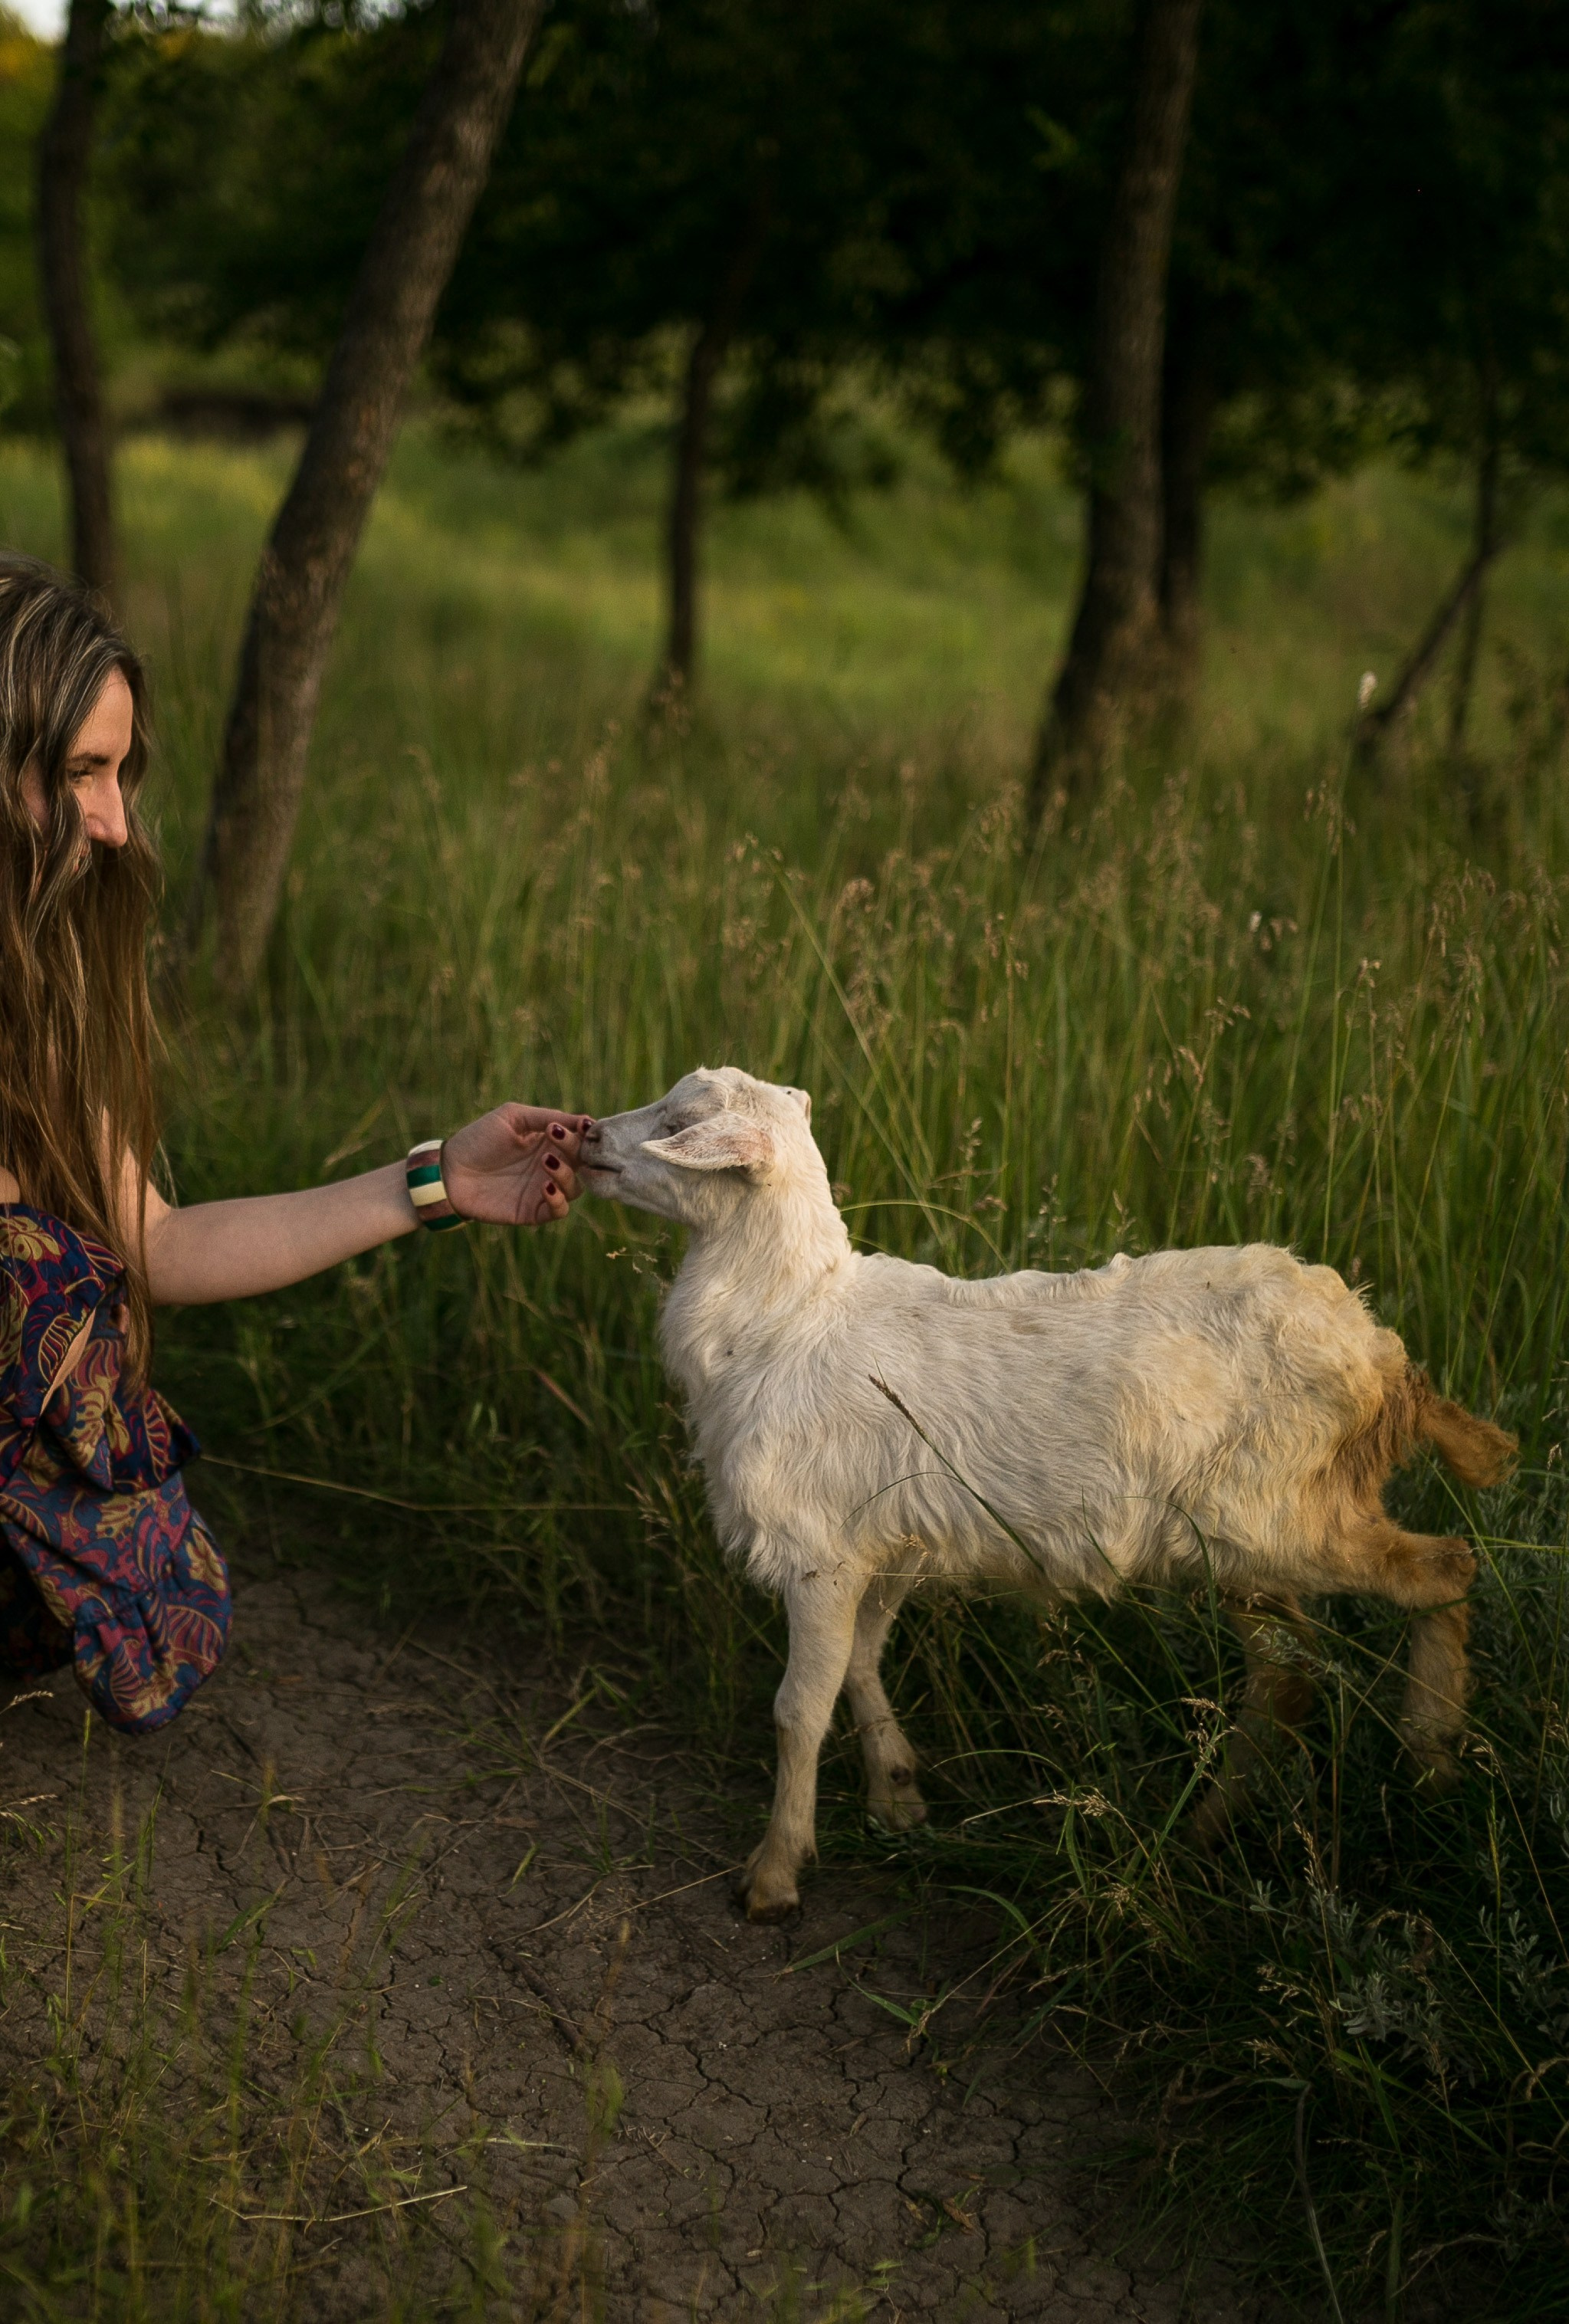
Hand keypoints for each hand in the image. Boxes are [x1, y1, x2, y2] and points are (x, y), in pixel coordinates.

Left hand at [440, 1105, 591, 1227]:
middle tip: (558, 1139)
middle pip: (582, 1163)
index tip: (584, 1127)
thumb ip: (547, 1116)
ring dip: (566, 1174)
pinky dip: (559, 1200)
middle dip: (578, 1150)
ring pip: (576, 1188)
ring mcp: (543, 1189)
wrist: (449, 1171)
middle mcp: (551, 1166)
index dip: (587, 1135)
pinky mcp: (533, 1211)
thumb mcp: (512, 1117)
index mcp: (549, 1142)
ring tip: (545, 1161)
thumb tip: (587, 1121)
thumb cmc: (478, 1139)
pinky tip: (545, 1186)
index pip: (581, 1140)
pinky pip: (559, 1211)